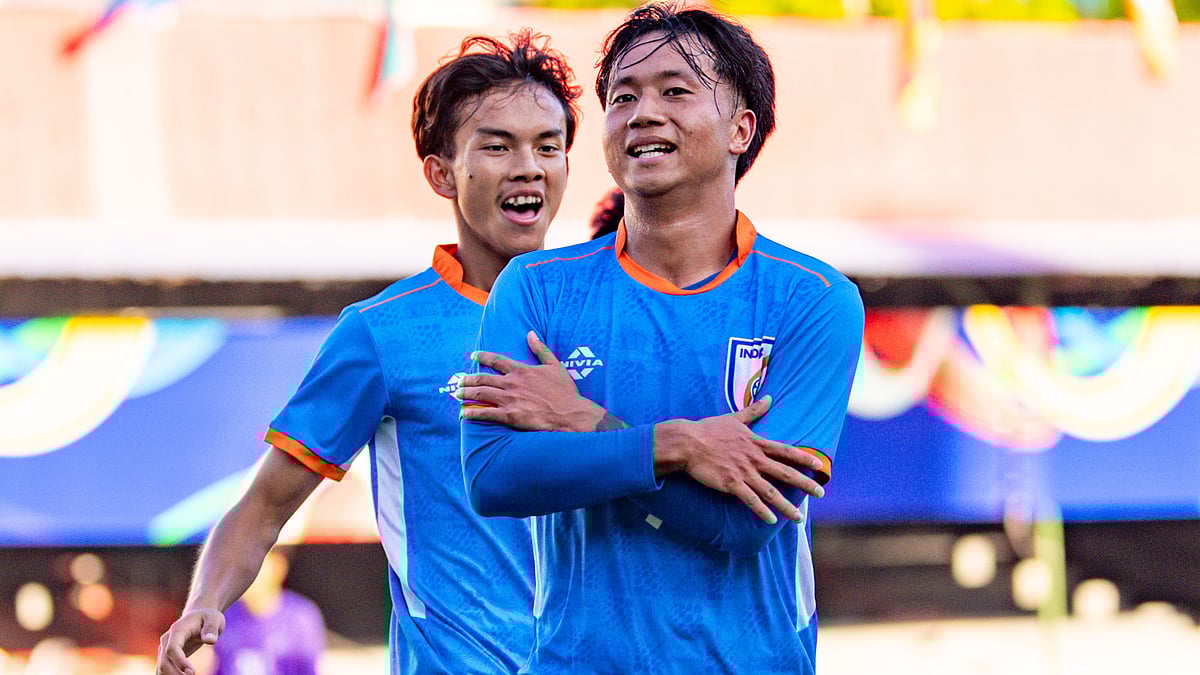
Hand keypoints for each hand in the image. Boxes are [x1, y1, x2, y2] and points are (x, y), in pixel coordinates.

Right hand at [157, 608, 223, 674]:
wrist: (198, 616)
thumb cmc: (207, 618)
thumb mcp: (214, 619)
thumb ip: (212, 629)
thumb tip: (211, 640)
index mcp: (177, 630)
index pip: (172, 649)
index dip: (180, 662)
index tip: (192, 672)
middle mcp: (166, 640)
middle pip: (164, 662)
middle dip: (176, 674)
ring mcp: (164, 649)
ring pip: (162, 668)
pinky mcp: (166, 657)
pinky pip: (163, 670)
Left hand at [459, 331, 606, 431]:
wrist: (570, 413)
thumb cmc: (565, 391)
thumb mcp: (555, 365)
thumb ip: (541, 349)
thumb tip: (531, 334)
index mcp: (521, 370)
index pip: (496, 360)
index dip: (482, 357)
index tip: (473, 356)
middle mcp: (512, 383)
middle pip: (482, 379)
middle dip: (467, 379)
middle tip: (458, 381)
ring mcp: (510, 399)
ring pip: (480, 394)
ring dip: (466, 394)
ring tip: (457, 394)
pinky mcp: (510, 416)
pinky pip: (486, 413)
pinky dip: (473, 413)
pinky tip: (464, 414)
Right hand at [653, 396, 825, 523]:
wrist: (688, 442)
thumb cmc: (708, 430)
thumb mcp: (734, 418)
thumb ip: (753, 410)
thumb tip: (769, 398)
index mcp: (756, 443)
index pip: (786, 451)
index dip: (804, 458)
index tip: (819, 466)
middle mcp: (754, 459)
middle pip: (785, 473)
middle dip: (805, 484)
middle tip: (821, 493)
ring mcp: (743, 472)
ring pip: (771, 492)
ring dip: (786, 506)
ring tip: (799, 518)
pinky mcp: (731, 484)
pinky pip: (750, 500)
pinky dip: (762, 511)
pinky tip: (771, 520)